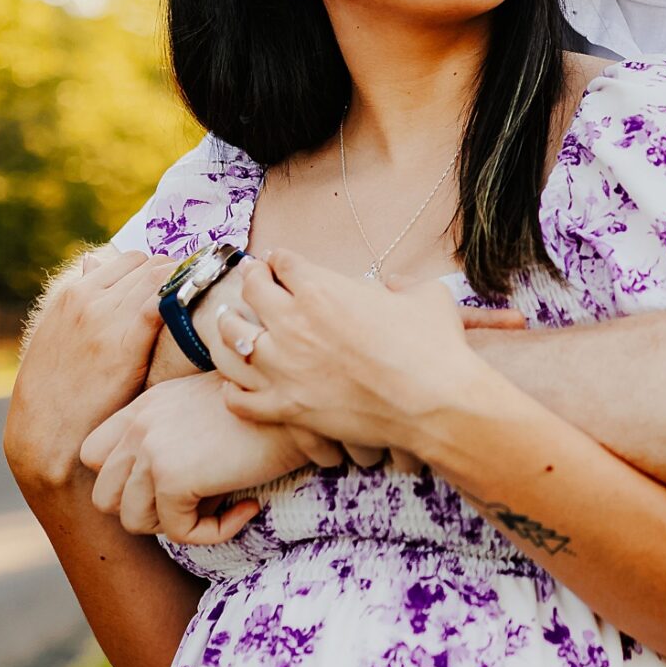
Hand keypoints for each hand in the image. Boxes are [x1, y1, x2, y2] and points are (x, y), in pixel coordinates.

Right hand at [5, 248, 175, 492]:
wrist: (46, 434)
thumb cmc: (57, 389)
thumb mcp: (58, 333)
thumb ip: (81, 300)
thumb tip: (93, 261)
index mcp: (73, 293)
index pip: (131, 259)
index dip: (158, 269)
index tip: (177, 285)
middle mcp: (89, 298)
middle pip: (150, 264)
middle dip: (177, 275)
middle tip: (199, 295)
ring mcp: (106, 318)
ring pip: (161, 276)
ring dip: (187, 286)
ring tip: (205, 304)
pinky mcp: (125, 342)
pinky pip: (163, 303)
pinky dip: (184, 301)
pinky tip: (198, 317)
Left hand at [81, 372, 324, 543]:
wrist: (302, 405)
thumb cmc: (271, 411)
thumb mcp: (210, 412)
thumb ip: (176, 437)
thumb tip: (172, 492)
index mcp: (145, 406)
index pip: (93, 456)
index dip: (125, 482)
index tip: (172, 485)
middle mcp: (140, 425)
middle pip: (104, 496)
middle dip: (148, 511)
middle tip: (196, 503)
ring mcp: (152, 451)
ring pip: (134, 521)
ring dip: (177, 524)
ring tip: (220, 506)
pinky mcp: (174, 478)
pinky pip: (179, 533)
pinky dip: (215, 532)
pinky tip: (246, 510)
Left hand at [210, 251, 492, 454]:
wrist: (434, 403)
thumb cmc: (433, 346)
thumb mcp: (426, 295)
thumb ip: (402, 285)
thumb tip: (393, 284)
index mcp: (322, 288)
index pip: (283, 262)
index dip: (280, 259)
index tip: (278, 261)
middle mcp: (292, 322)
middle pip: (252, 291)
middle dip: (250, 280)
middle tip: (249, 278)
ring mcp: (283, 367)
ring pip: (234, 340)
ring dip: (231, 327)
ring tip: (231, 323)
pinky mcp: (287, 407)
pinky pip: (241, 400)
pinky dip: (234, 392)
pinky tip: (234, 386)